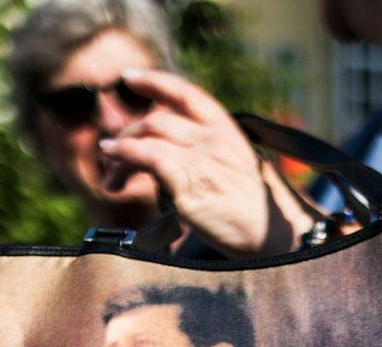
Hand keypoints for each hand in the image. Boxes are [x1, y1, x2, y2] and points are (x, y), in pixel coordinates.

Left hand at [101, 69, 316, 257]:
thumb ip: (205, 152)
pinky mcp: (189, 183)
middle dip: (128, 134)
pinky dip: (125, 159)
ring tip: (110, 173)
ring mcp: (201, 158)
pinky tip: (115, 175)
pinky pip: (148, 158)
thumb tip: (166, 153)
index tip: (129, 76)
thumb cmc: (251, 208)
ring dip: (120, 152)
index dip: (154, 81)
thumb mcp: (234, 166)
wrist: (271, 234)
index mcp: (225, 129)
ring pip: (146, 136)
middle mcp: (212, 138)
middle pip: (156, 119)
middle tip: (114, 156)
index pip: (186, 94)